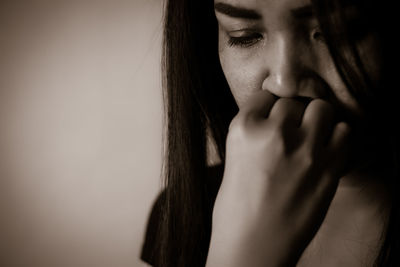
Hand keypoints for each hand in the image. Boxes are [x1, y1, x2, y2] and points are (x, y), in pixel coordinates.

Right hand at [206, 90, 350, 266]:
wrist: (253, 244)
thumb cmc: (236, 208)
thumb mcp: (233, 159)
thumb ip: (254, 134)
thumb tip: (275, 120)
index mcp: (244, 130)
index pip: (264, 96)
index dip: (269, 107)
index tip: (272, 117)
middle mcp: (275, 133)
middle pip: (293, 102)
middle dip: (292, 115)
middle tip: (291, 133)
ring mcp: (305, 149)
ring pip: (321, 109)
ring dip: (316, 120)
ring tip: (311, 138)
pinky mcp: (329, 167)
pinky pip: (343, 132)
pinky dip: (336, 137)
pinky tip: (325, 151)